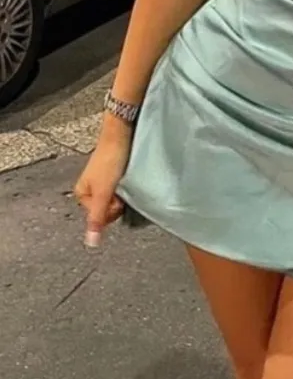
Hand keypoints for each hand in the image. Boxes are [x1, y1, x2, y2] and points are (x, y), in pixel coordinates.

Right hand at [73, 133, 131, 247]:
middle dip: (116, 203)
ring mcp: (100, 181)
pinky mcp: (111, 173)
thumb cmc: (110, 161)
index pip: (100, 217)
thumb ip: (98, 218)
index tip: (116, 198)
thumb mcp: (104, 193)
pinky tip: (126, 177)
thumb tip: (91, 243)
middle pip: (107, 209)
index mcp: (81, 194)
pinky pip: (119, 188)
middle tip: (121, 188)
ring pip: (114, 198)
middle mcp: (89, 188)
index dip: (112, 210)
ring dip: (122, 194)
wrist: (120, 135)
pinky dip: (124, 186)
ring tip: (123, 180)